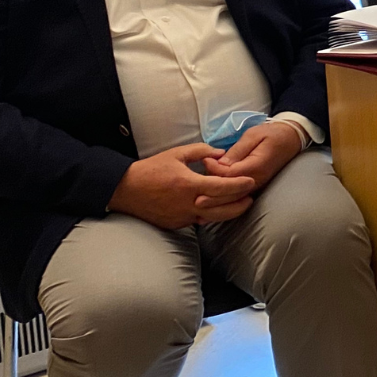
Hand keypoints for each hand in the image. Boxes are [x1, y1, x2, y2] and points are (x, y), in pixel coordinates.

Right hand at [109, 143, 257, 229]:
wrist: (124, 190)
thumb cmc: (150, 169)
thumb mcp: (176, 154)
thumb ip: (201, 151)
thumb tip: (221, 153)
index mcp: (188, 185)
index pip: (222, 187)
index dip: (239, 185)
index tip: (251, 181)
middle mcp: (187, 204)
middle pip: (222, 208)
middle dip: (240, 203)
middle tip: (251, 196)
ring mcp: (181, 217)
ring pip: (212, 218)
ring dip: (229, 212)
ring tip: (241, 204)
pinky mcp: (176, 224)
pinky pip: (199, 221)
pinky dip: (211, 215)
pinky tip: (219, 209)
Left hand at [201, 121, 302, 193]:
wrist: (291, 139)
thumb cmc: (271, 134)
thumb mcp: (253, 135)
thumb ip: (237, 151)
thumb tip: (220, 163)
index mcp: (256, 166)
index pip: (230, 174)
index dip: (214, 169)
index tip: (204, 159)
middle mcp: (256, 181)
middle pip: (229, 193)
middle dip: (210, 193)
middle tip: (191, 191)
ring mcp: (256, 186)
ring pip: (232, 199)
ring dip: (215, 201)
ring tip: (196, 201)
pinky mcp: (254, 188)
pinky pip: (237, 198)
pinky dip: (223, 202)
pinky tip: (210, 204)